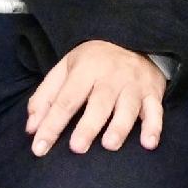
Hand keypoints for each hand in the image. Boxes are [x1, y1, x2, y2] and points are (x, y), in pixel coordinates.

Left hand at [28, 38, 166, 155]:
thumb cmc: (94, 61)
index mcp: (85, 69)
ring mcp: (134, 85)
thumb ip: (46, 97)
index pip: (66, 100)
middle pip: (99, 103)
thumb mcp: (65, 69)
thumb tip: (31, 128)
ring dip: (120, 126)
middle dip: (88, 126)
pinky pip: (156, 110)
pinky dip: (154, 127)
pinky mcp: (153, 93)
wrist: (133, 39)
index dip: (51, 124)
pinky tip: (149, 144)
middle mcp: (111, 76)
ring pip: (128, 107)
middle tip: (77, 148)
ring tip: (110, 145)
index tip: (39, 148)